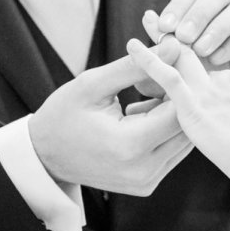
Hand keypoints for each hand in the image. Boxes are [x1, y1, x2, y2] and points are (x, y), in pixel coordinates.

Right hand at [29, 42, 192, 195]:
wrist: (43, 156)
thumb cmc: (63, 114)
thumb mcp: (94, 83)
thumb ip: (137, 66)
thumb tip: (174, 45)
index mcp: (130, 146)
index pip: (178, 111)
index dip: (177, 84)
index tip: (165, 64)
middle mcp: (144, 171)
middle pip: (186, 128)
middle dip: (179, 98)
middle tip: (159, 75)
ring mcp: (146, 182)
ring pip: (183, 141)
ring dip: (174, 114)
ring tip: (148, 93)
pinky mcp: (146, 185)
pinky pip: (171, 152)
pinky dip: (166, 130)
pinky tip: (145, 113)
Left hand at [126, 37, 229, 203]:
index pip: (214, 65)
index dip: (195, 52)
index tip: (182, 46)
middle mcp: (229, 77)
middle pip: (196, 51)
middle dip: (176, 35)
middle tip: (151, 21)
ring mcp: (214, 89)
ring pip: (181, 60)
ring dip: (163, 45)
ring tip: (146, 29)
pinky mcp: (198, 105)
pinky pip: (167, 76)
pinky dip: (148, 59)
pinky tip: (133, 47)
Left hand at [144, 0, 229, 88]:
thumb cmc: (211, 67)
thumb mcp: (185, 57)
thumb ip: (167, 40)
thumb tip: (147, 18)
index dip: (178, 7)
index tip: (162, 28)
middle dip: (197, 14)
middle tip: (181, 36)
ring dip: (217, 27)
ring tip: (200, 50)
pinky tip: (220, 59)